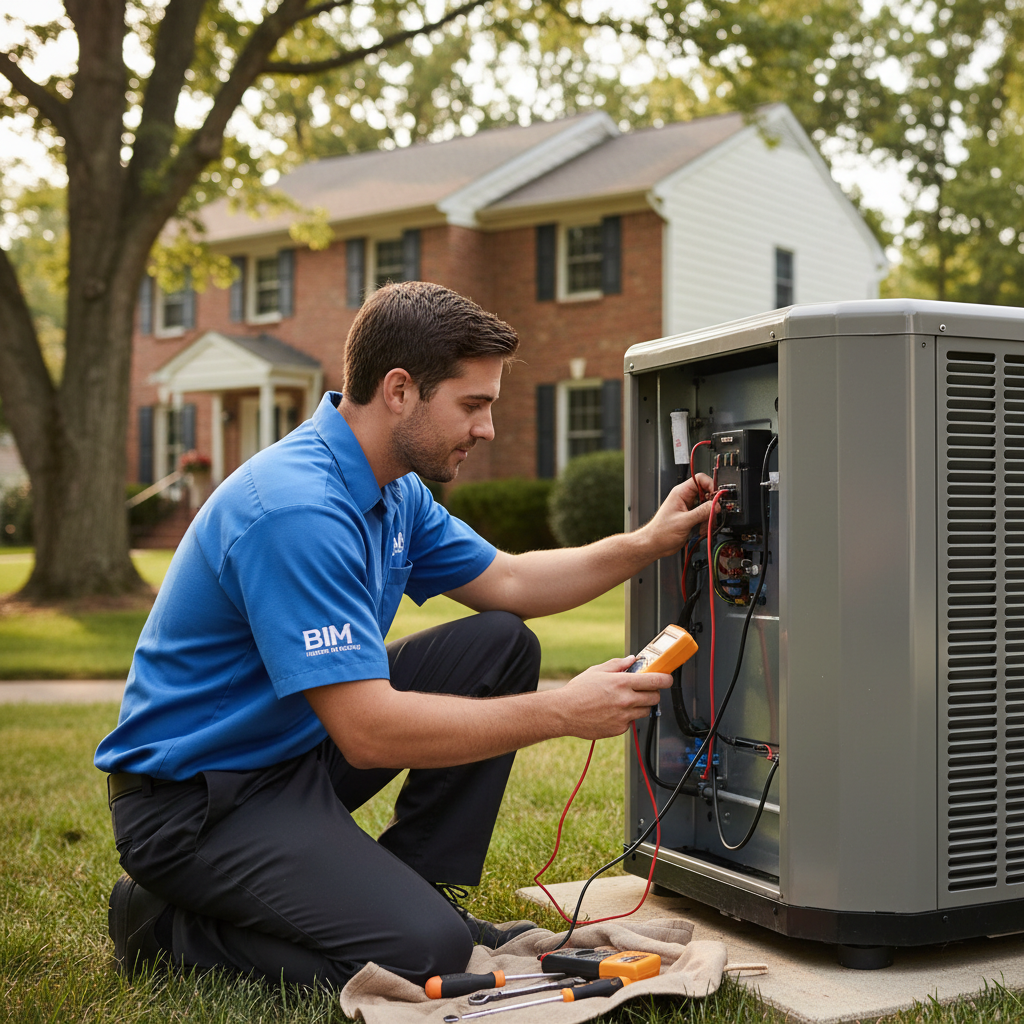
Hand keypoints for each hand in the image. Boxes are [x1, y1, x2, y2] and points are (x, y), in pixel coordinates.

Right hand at [558, 656, 672, 739]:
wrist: (564, 712)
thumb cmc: (578, 691)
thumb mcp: (597, 670)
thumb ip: (618, 664)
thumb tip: (632, 659)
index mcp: (622, 682)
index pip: (655, 680)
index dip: (666, 679)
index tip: (667, 678)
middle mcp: (625, 700)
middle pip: (655, 698)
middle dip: (653, 692)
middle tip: (645, 689)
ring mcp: (623, 716)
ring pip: (645, 711)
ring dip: (641, 705)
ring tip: (626, 701)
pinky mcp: (619, 729)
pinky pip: (631, 722)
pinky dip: (627, 717)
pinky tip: (614, 712)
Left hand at [640, 473, 714, 559]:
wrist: (655, 545)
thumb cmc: (661, 532)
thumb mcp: (684, 521)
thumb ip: (701, 512)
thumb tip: (716, 505)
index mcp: (680, 493)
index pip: (700, 479)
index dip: (710, 485)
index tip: (716, 496)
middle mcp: (685, 498)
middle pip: (706, 493)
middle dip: (711, 505)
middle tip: (712, 514)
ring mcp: (689, 507)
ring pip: (707, 506)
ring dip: (709, 516)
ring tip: (704, 525)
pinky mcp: (691, 517)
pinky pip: (704, 515)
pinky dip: (706, 522)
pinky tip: (701, 529)